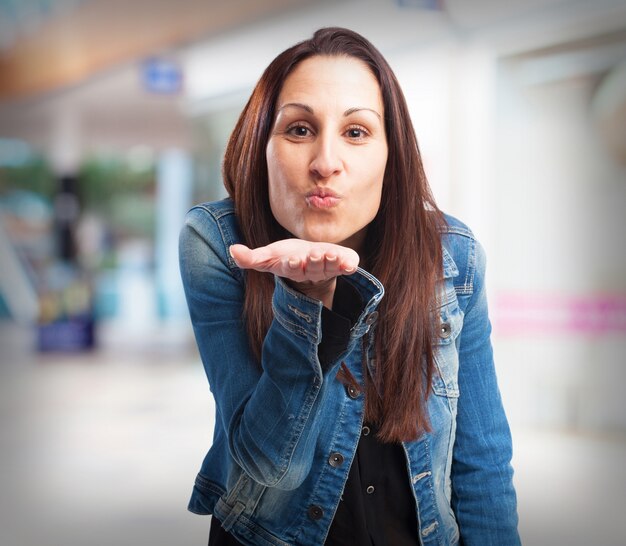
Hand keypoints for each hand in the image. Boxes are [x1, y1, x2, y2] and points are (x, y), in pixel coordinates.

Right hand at [229, 239, 358, 307]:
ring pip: (330, 268)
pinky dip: (349, 265)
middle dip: (314, 263)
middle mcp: (311, 271)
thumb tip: (232, 250)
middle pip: (313, 269)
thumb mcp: (268, 257)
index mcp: (293, 268)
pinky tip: (350, 263)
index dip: (293, 265)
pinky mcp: (342, 264)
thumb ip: (250, 258)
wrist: (311, 260)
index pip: (291, 268)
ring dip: (331, 263)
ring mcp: (328, 269)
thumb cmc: (288, 257)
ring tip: (331, 255)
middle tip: (314, 256)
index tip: (292, 260)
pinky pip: (347, 266)